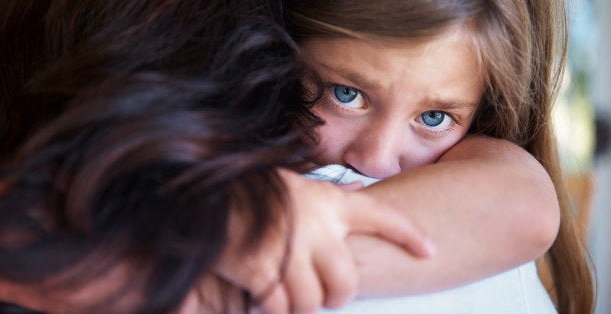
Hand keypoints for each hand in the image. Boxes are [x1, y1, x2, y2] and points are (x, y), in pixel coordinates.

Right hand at [214, 169, 434, 312]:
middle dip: (336, 297)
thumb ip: (328, 197)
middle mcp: (316, 225)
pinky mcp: (263, 269)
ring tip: (285, 296)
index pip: (380, 215)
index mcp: (327, 201)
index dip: (408, 234)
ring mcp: (290, 248)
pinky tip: (261, 297)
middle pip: (347, 281)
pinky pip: (281, 307)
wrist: (204, 193)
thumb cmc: (253, 190)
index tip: (430, 251)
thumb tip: (357, 193)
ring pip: (313, 302)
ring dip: (299, 307)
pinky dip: (273, 309)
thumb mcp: (296, 186)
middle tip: (323, 298)